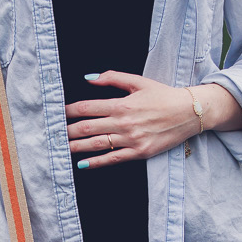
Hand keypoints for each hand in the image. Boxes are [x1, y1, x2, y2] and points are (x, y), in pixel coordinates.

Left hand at [66, 73, 241, 165]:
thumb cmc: (164, 95)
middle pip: (87, 128)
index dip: (68, 111)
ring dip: (76, 147)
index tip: (55, 114)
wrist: (190, 113)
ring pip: (97, 145)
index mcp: (122, 104)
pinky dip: (96, 162)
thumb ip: (112, 78)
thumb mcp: (138, 81)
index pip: (87, 108)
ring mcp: (131, 139)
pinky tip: (82, 164)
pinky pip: (113, 159)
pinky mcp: (139, 152)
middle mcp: (124, 123)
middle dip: (67, 131)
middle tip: (51, 134)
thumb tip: (88, 78)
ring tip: (60, 149)